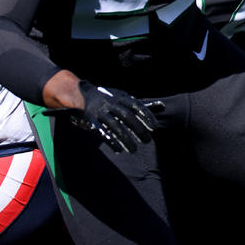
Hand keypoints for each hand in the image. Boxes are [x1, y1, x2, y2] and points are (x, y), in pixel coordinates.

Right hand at [44, 81, 159, 152]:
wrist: (82, 94)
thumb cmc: (110, 99)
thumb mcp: (125, 99)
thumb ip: (142, 105)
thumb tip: (162, 106)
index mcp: (121, 97)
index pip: (137, 106)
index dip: (146, 117)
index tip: (154, 128)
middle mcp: (111, 103)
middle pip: (127, 117)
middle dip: (138, 130)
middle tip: (147, 141)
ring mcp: (100, 111)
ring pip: (115, 126)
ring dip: (126, 139)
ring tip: (134, 150)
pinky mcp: (91, 120)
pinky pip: (101, 132)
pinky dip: (111, 141)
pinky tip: (118, 149)